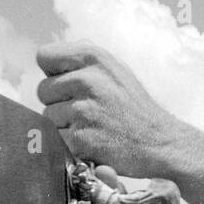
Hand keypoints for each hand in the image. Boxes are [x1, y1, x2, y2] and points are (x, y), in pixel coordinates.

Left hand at [36, 42, 172, 177]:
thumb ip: (83, 61)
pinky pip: (56, 140)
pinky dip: (69, 146)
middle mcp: (87, 80)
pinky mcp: (81, 139)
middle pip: (43, 90)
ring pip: (47, 118)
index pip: (44, 57)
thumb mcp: (115, 69)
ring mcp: (83, 111)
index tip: (68, 86)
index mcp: (93, 57)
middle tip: (85, 113)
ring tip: (91, 128)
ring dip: (62, 126)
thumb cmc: (134, 107)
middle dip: (57, 102)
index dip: (53, 73)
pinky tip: (91, 143)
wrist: (161, 143)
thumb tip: (48, 60)